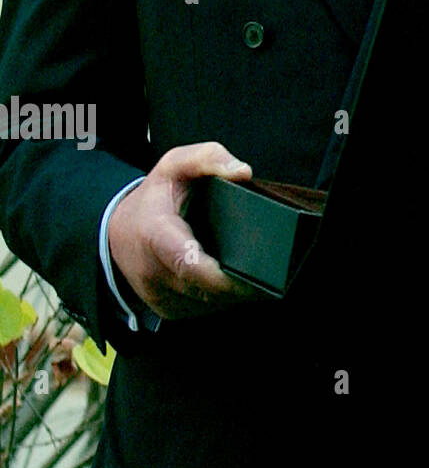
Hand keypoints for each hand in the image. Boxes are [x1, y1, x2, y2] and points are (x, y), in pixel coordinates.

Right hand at [107, 142, 264, 319]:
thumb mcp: (175, 164)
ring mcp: (159, 297)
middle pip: (206, 289)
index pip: (189, 264)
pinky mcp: (167, 310)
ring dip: (234, 293)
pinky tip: (234, 280)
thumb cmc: (153, 197)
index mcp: (156, 236)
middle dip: (241, 284)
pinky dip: (222, 298)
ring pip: (208, 304)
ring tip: (255, 271)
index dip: (222, 276)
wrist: (116, 233)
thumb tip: (243, 172)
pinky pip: (203, 309)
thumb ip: (209, 158)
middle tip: (274, 272)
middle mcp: (154, 273)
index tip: (254, 275)